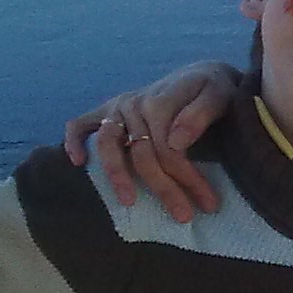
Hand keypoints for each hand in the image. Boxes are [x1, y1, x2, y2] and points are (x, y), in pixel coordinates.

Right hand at [62, 61, 237, 221]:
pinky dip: (74, 141)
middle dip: (164, 188)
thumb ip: (199, 114)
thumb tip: (176, 142)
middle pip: (142, 154)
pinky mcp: (107, 110)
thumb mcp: (218, 95)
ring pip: (109, 144)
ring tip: (129, 202)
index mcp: (160, 102)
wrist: (202, 75)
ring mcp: (117, 108)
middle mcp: (134, 104)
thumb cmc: (213, 89)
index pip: (168, 150)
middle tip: (184, 216)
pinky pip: (81, 124)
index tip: (208, 204)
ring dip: (116, 174)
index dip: (187, 179)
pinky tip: (79, 162)